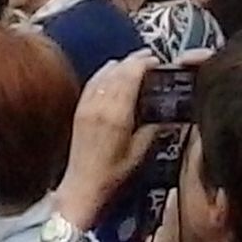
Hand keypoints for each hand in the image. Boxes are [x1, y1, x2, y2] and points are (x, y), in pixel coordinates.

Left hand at [58, 51, 164, 228]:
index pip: (128, 77)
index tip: (155, 60)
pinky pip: (92, 83)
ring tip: (133, 62)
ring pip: (102, 75)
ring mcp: (86, 106)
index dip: (142, 64)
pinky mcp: (78, 110)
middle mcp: (99, 106)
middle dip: (132, 61)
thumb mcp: (140, 152)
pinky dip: (103, 74)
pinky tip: (111, 72)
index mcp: (116, 115)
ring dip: (118, 64)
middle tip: (148, 57)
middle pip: (116, 72)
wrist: (82, 184)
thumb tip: (164, 113)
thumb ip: (152, 129)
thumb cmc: (113, 173)